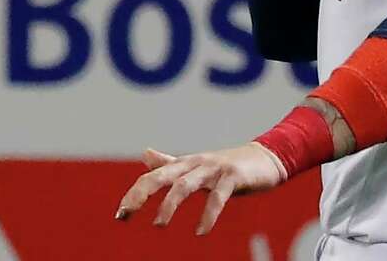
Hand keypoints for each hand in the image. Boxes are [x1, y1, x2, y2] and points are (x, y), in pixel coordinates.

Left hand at [114, 143, 287, 234]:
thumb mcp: (196, 165)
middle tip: (126, 214)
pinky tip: (201, 232)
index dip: (135, 193)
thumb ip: (170, 163)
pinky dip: (208, 215)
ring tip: (158, 224)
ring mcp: (214, 169)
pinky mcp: (233, 177)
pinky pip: (217, 197)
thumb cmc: (228, 166)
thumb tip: (145, 154)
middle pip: (163, 176)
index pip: (153, 176)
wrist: (266, 158)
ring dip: (169, 204)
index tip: (120, 214)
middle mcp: (196, 163)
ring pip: (185, 185)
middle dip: (142, 193)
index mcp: (185, 164)